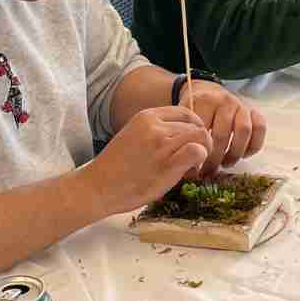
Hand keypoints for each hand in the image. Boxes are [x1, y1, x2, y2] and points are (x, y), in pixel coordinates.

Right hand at [84, 105, 211, 214]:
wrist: (97, 188)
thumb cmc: (115, 168)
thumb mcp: (134, 136)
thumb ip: (156, 131)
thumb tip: (183, 136)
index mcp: (147, 116)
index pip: (186, 113)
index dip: (194, 128)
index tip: (191, 143)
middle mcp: (155, 126)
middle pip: (196, 125)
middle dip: (201, 141)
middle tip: (194, 159)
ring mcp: (161, 143)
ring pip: (201, 136)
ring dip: (203, 151)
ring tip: (192, 167)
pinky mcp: (166, 163)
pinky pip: (198, 151)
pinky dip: (200, 159)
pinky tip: (190, 171)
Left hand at [179, 81, 266, 176]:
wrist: (206, 92)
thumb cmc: (194, 112)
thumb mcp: (184, 120)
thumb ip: (186, 139)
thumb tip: (192, 171)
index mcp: (204, 101)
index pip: (204, 132)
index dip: (201, 152)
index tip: (196, 167)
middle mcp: (224, 101)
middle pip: (223, 135)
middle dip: (216, 158)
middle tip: (209, 172)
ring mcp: (241, 105)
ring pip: (244, 131)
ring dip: (235, 153)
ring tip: (226, 164)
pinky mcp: (253, 111)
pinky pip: (260, 128)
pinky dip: (254, 145)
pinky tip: (243, 155)